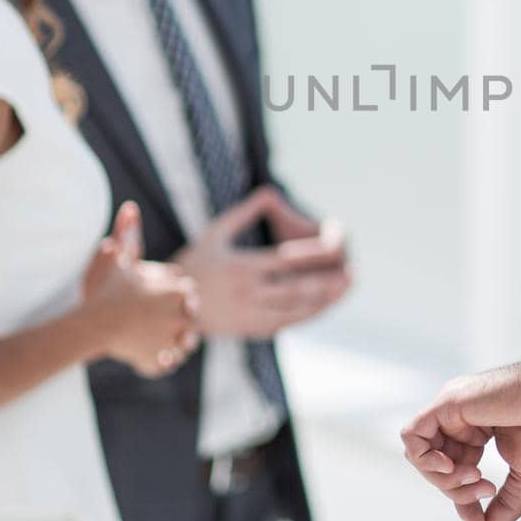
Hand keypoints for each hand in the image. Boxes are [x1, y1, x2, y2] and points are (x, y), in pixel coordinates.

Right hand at [82, 202, 200, 376]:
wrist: (91, 326)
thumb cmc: (105, 290)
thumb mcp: (116, 258)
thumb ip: (127, 233)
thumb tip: (130, 207)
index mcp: (179, 293)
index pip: (189, 293)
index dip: (176, 294)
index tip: (161, 295)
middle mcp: (183, 318)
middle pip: (191, 319)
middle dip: (179, 318)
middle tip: (158, 318)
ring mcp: (172, 343)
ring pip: (184, 344)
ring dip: (174, 341)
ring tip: (156, 336)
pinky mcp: (158, 362)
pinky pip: (166, 363)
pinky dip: (159, 361)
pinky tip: (147, 353)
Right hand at [174, 186, 351, 339]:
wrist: (168, 306)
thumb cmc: (194, 263)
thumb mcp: (215, 232)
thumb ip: (244, 212)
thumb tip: (270, 190)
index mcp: (240, 267)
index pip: (285, 259)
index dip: (313, 254)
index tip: (336, 246)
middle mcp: (247, 293)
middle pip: (295, 288)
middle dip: (326, 282)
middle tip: (351, 274)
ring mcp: (249, 315)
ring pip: (294, 310)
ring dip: (322, 301)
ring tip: (343, 290)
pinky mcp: (250, 330)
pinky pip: (285, 324)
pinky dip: (305, 316)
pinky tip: (322, 307)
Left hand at [400, 350, 520, 520]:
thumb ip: (503, 505)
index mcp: (476, 430)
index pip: (454, 471)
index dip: (462, 500)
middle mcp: (459, 418)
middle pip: (435, 465)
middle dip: (456, 490)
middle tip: (487, 489)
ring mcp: (452, 409)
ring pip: (420, 453)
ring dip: (443, 478)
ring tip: (475, 476)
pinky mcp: (447, 402)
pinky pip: (412, 435)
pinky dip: (424, 459)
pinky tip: (450, 466)